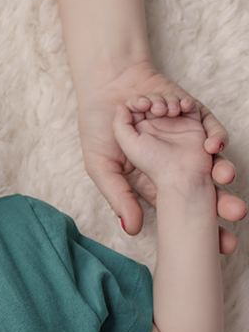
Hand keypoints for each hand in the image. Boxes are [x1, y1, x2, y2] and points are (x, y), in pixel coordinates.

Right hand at [78, 61, 243, 252]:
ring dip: (224, 169)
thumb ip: (119, 196)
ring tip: (224, 176)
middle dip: (224, 202)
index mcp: (154, 179)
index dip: (204, 227)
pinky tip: (211, 143)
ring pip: (215, 160)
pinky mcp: (195, 115)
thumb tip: (133, 230)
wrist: (105, 85)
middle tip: (236, 214)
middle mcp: (176, 162)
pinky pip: (212, 128)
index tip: (222, 245)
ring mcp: (187, 138)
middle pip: (206, 188)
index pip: (183, 208)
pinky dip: (215, 135)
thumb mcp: (101, 166)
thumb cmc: (96, 127)